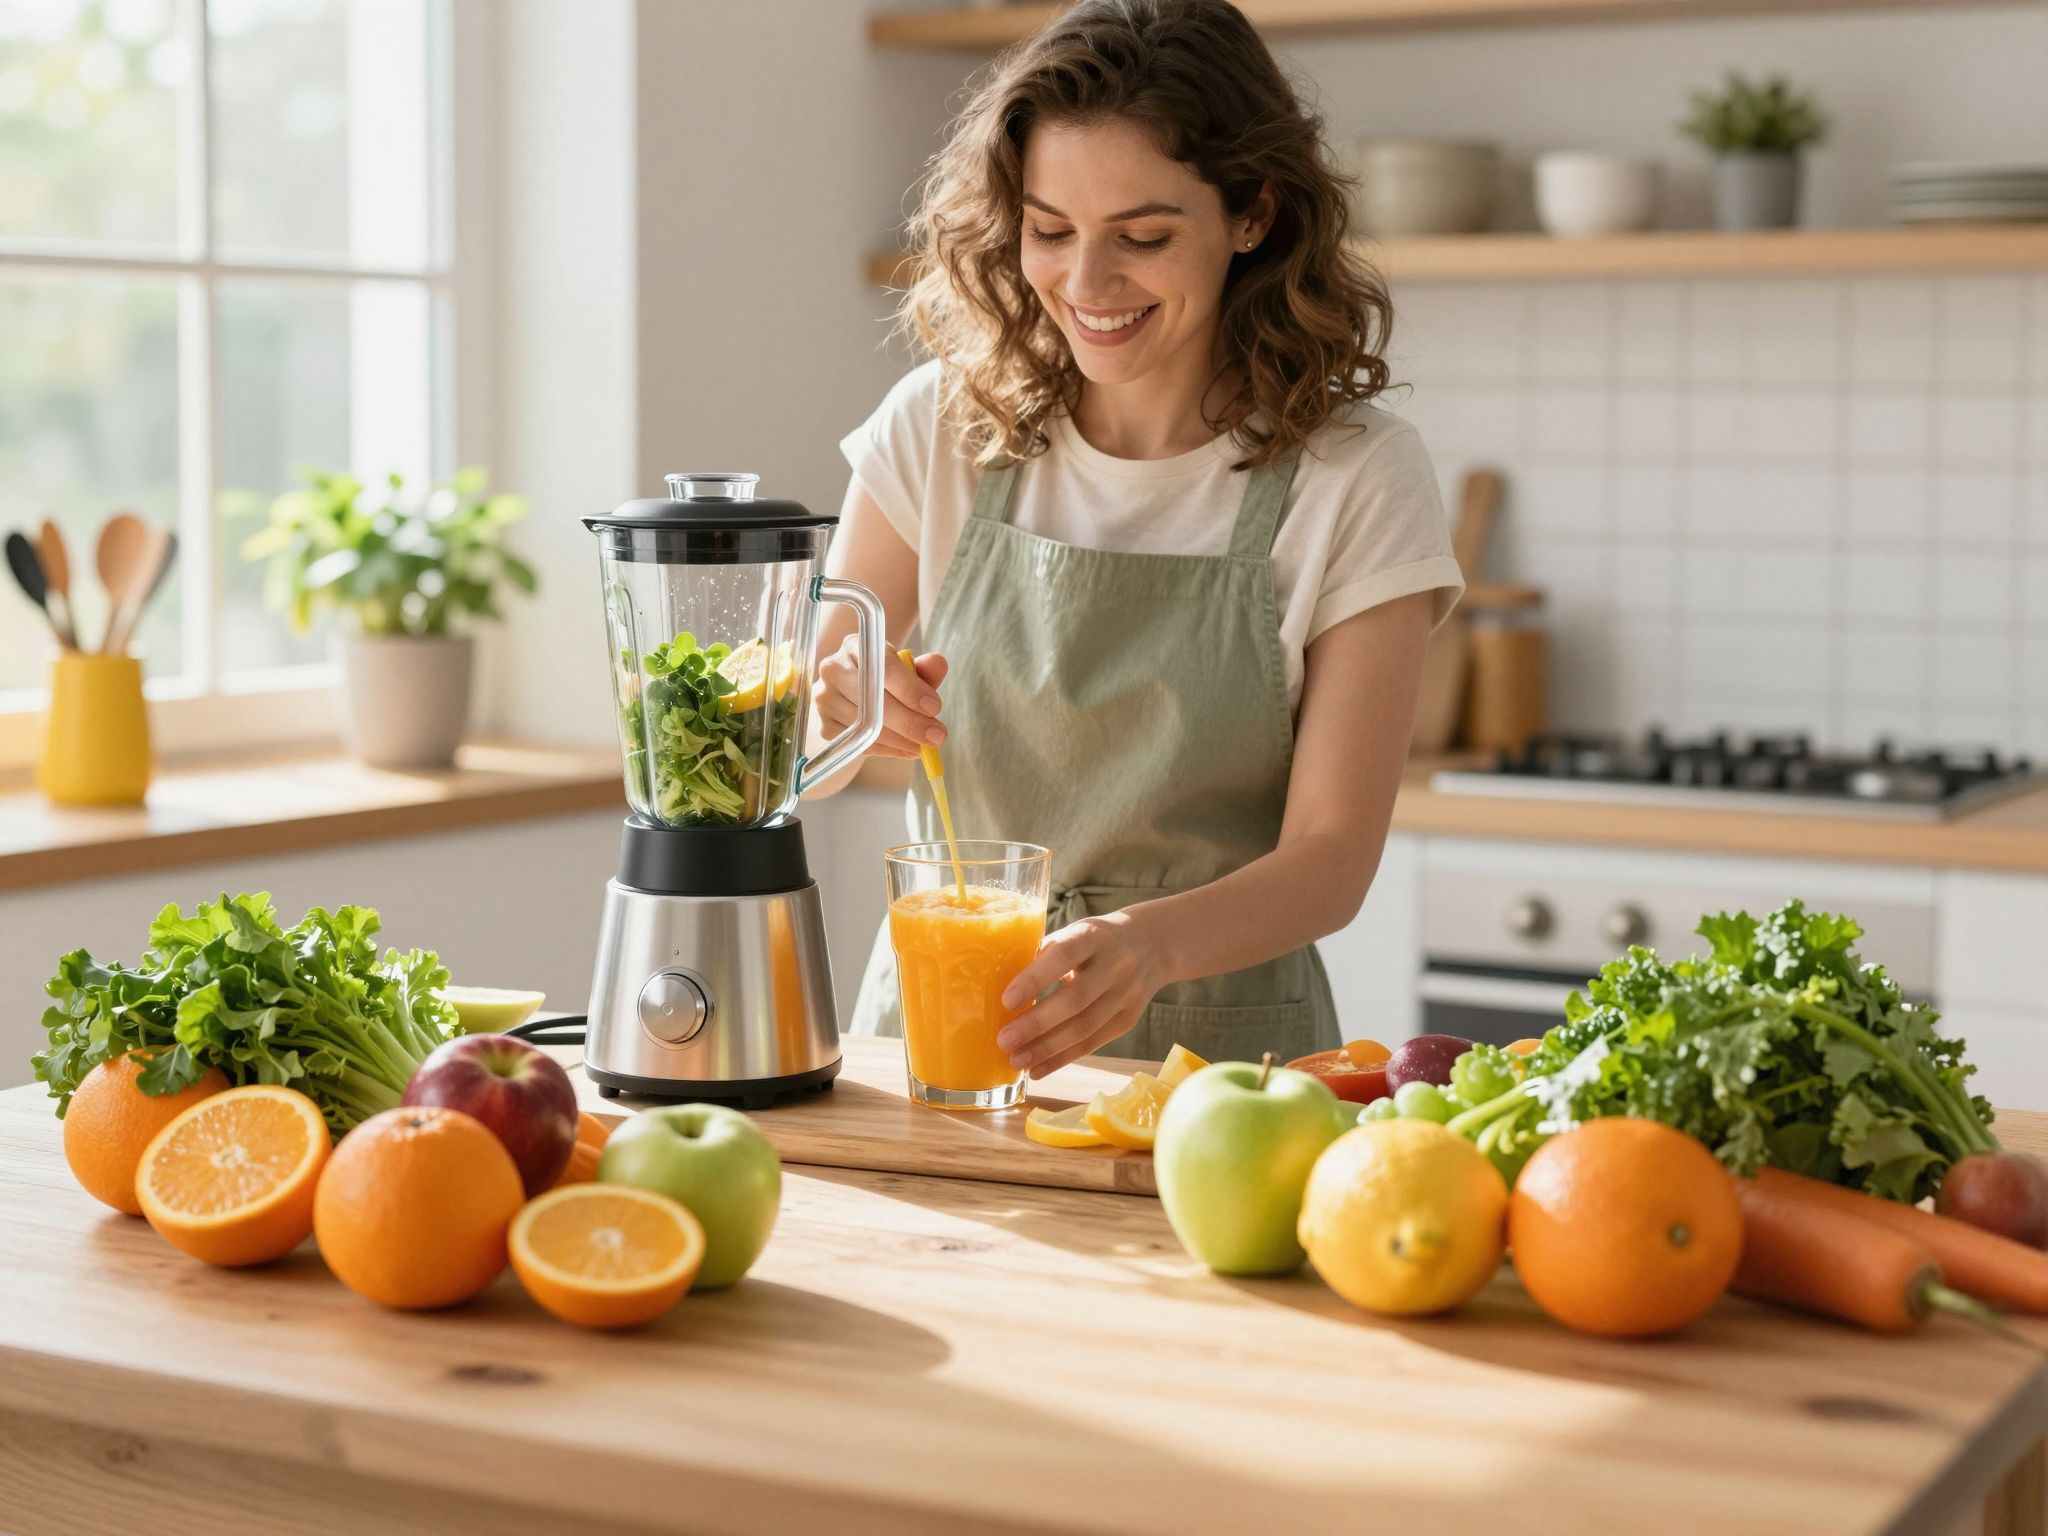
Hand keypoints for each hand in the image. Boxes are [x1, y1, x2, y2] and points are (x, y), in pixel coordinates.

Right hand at [812, 638, 947, 759]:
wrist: (854, 700)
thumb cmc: (886, 682)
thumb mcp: (907, 673)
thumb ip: (924, 669)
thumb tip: (938, 663)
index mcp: (856, 646)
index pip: (883, 667)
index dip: (910, 689)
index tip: (934, 707)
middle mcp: (833, 669)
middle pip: (872, 700)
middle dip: (909, 721)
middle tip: (936, 736)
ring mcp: (824, 699)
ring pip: (866, 725)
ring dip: (900, 740)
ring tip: (923, 745)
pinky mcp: (824, 726)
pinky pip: (858, 743)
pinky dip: (885, 750)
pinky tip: (904, 748)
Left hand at [996, 910, 1165, 1077]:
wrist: (1150, 944)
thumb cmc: (1093, 941)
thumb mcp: (1073, 934)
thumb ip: (1043, 957)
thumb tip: (997, 991)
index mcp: (1092, 935)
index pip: (1063, 955)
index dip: (1035, 979)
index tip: (1006, 1000)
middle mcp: (1115, 964)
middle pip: (1075, 999)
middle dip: (1037, 1024)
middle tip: (1004, 1041)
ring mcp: (1126, 994)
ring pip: (1085, 1027)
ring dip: (1047, 1048)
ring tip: (1016, 1060)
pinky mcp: (1128, 1019)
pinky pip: (1093, 1043)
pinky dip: (1063, 1059)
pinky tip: (1038, 1069)